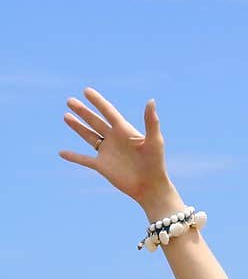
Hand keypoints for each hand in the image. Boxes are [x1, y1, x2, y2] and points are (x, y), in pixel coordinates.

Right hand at [58, 87, 170, 206]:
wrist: (151, 187)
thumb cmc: (156, 164)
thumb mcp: (154, 141)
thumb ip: (151, 121)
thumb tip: (151, 100)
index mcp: (124, 130)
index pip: (108, 112)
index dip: (98, 101)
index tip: (86, 91)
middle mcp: (114, 139)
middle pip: (95, 121)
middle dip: (83, 111)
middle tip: (70, 101)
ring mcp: (107, 152)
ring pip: (89, 136)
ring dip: (77, 127)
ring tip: (66, 116)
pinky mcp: (103, 166)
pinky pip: (85, 160)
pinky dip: (74, 156)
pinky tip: (62, 153)